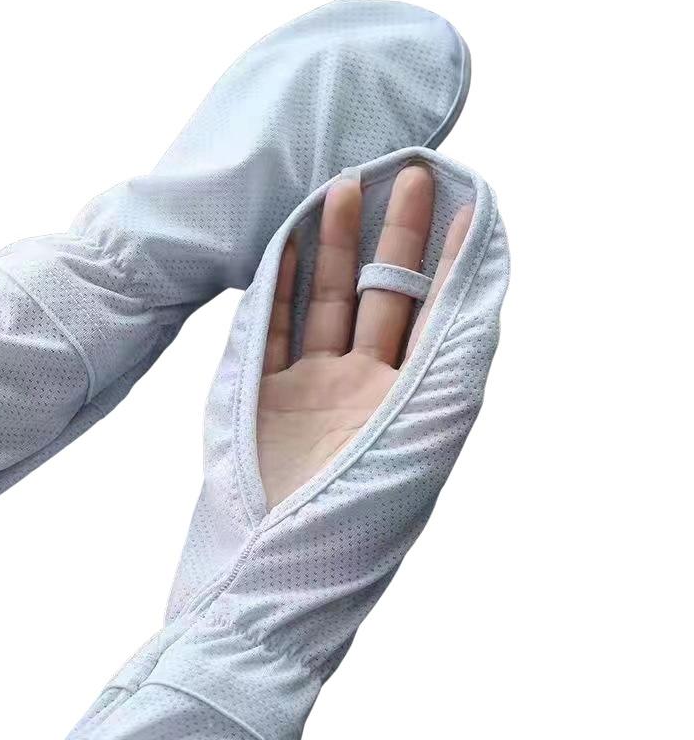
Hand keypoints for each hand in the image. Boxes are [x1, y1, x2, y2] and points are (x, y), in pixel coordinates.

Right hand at [258, 164, 472, 506]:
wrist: (272, 567)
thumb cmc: (357, 513)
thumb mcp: (423, 433)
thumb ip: (448, 360)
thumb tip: (478, 293)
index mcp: (408, 402)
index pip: (436, 315)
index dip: (452, 263)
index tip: (468, 208)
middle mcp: (363, 389)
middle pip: (383, 298)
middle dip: (397, 237)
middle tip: (411, 174)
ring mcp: (310, 389)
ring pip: (323, 303)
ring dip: (332, 247)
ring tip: (343, 187)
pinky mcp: (262, 394)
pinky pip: (270, 327)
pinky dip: (277, 284)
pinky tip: (287, 241)